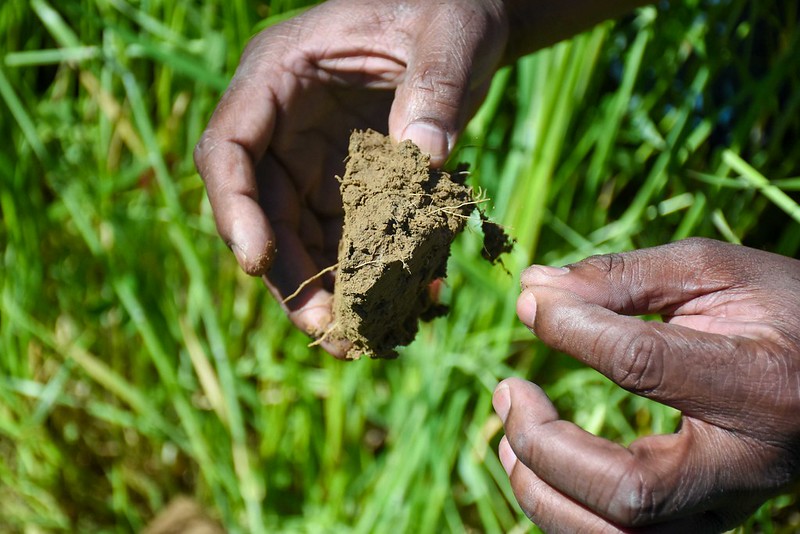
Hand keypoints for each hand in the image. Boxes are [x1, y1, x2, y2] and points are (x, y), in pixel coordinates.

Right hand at [193, 0, 507, 355]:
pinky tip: (407, 304)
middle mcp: (285, 127)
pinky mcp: (350, 186)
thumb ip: (435, 87)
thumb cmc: (447, 10)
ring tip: (365, 338)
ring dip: (329, 290)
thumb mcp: (448, 34)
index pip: (228, 148)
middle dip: (291, 274)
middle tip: (329, 328)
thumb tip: (423, 156)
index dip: (234, 208)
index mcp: (279, 76)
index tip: (257, 261)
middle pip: (264, 211)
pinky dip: (372, 275)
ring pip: (302, 238)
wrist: (467, 26)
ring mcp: (315, 160)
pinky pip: (349, 240)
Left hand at [493, 238, 799, 531]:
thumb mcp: (715, 273)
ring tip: (507, 437)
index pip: (643, 364)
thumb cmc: (780, 310)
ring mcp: (730, 505)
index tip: (532, 303)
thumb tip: (534, 287)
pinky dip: (565, 512)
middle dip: (545, 445)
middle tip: (507, 391)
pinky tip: (537, 466)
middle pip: (630, 490)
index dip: (572, 329)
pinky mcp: (708, 519)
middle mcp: (749, 465)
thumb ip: (624, 277)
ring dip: (544, 493)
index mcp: (759, 383)